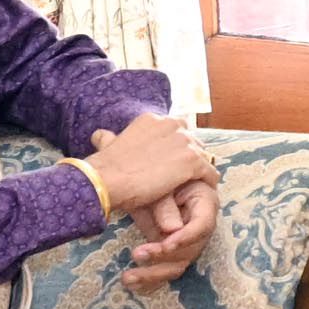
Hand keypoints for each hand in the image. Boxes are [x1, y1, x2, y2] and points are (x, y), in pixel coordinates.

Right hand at [81, 113, 206, 217]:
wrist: (107, 178)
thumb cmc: (106, 168)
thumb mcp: (110, 143)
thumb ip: (111, 137)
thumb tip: (100, 135)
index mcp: (152, 119)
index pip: (176, 128)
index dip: (177, 146)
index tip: (175, 159)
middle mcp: (171, 125)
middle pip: (192, 139)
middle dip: (191, 155)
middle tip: (187, 173)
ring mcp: (183, 141)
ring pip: (202, 155)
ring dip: (200, 168)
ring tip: (197, 182)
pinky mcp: (191, 160)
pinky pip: (208, 171)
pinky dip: (208, 180)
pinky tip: (205, 189)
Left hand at [122, 174, 218, 291]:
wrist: (135, 176)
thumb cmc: (152, 173)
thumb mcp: (158, 185)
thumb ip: (166, 206)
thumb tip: (172, 229)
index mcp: (203, 203)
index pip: (203, 224)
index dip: (186, 237)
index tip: (166, 245)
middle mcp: (197, 226)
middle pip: (190, 251)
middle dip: (163, 257)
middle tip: (137, 254)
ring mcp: (184, 241)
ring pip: (176, 265)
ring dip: (152, 274)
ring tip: (127, 278)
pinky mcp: (169, 252)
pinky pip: (163, 269)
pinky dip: (148, 279)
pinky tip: (130, 284)